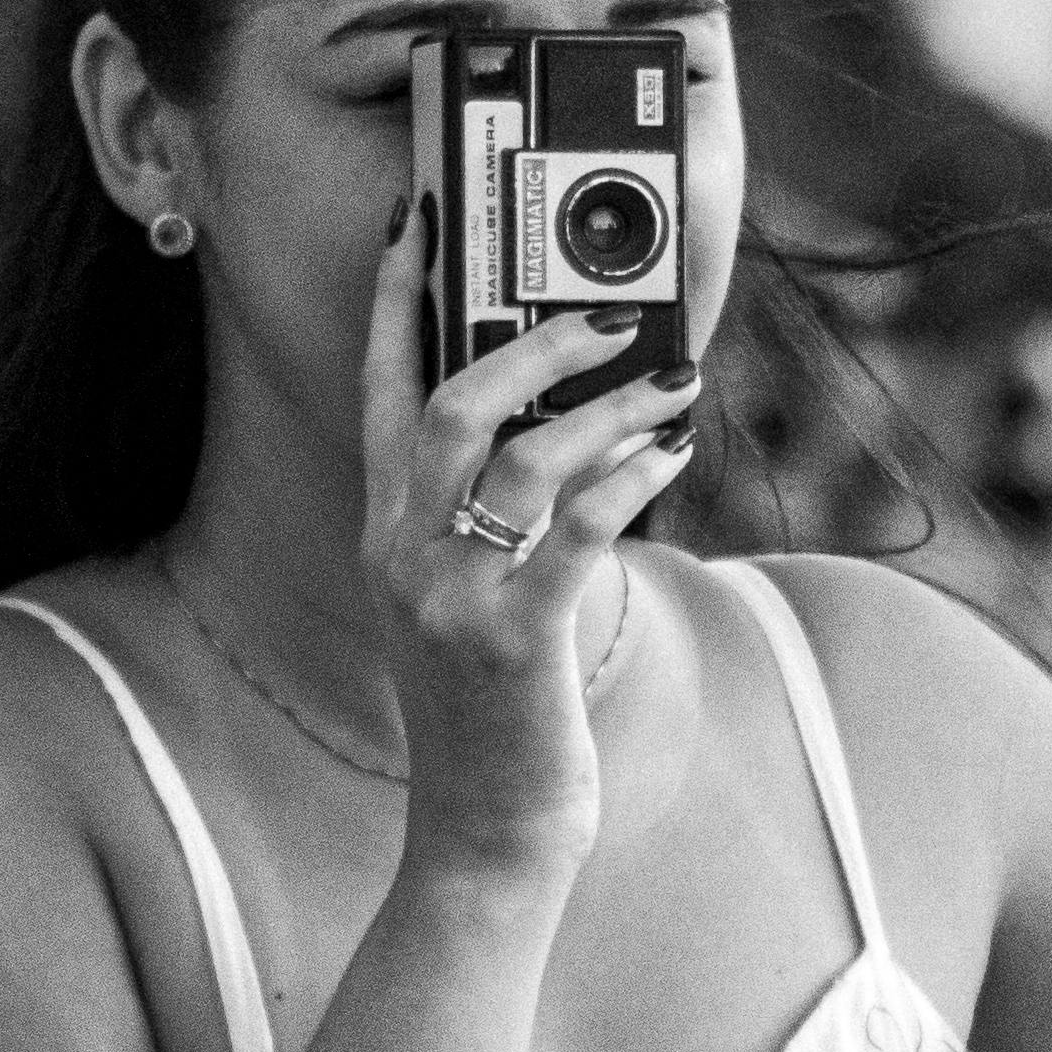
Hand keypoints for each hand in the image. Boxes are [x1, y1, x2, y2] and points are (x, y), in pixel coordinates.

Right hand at [357, 217, 699, 871]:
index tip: (419, 222)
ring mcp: (451, 597)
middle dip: (529, 341)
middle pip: (448, 404)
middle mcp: (403, 553)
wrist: (484, 829)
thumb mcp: (465, 598)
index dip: (397, 300)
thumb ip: (487, 515)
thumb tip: (566, 422)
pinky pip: (575, 530)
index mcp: (386, 532)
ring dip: (608, 407)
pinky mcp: (512, 640)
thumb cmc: (495, 709)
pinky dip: (628, 479)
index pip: (378, 388)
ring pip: (520, 457)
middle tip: (606, 314)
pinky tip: (668, 455)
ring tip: (673, 383)